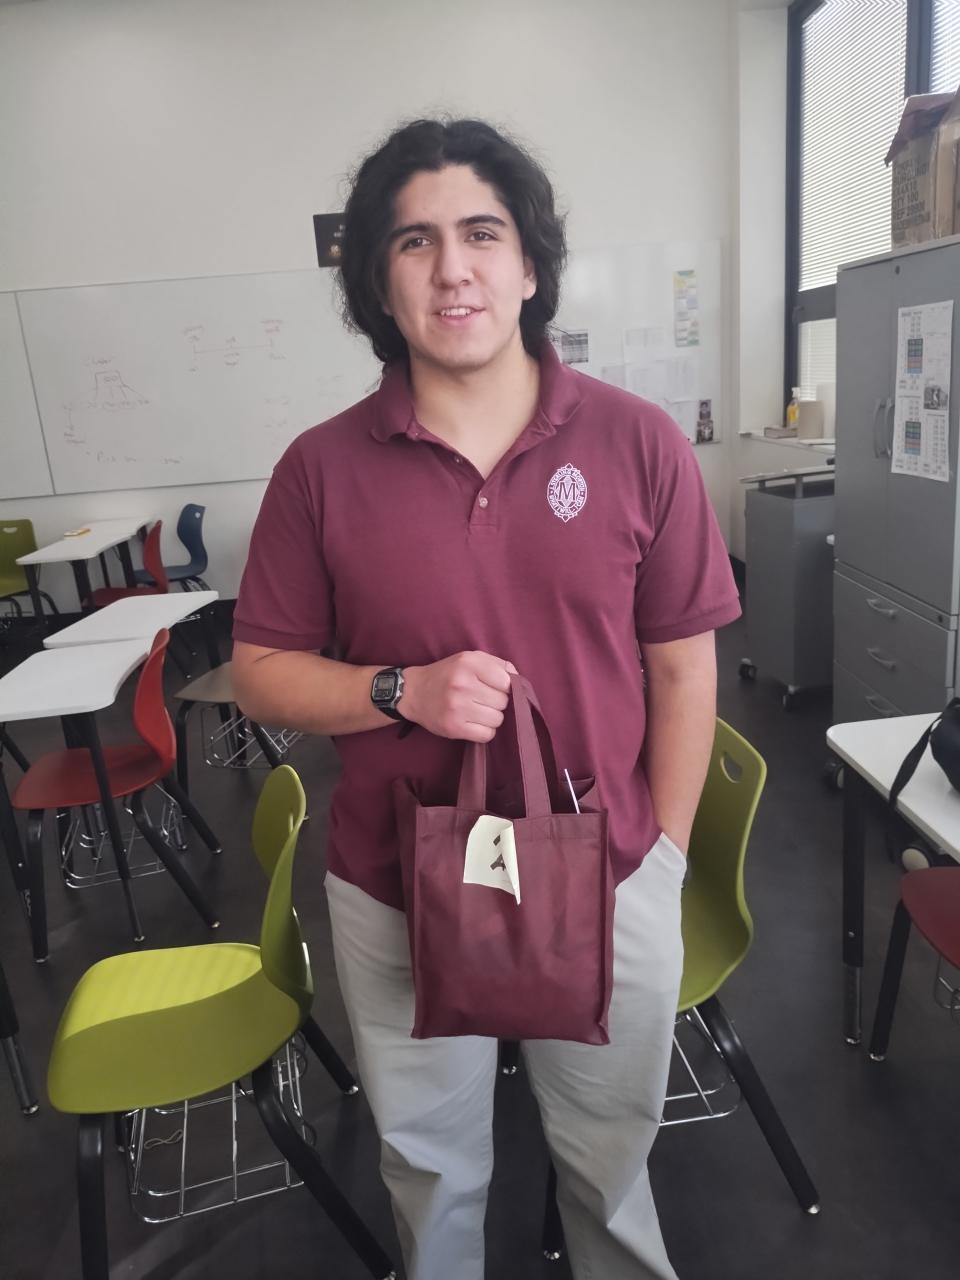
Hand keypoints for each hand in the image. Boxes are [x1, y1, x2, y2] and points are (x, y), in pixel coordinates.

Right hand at [401, 651, 517, 742]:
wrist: (413, 692)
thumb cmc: (447, 674)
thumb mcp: (470, 658)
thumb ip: (497, 664)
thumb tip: (519, 680)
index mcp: (469, 663)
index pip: (507, 681)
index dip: (506, 687)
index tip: (495, 688)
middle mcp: (462, 684)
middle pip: (503, 702)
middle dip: (497, 702)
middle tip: (483, 699)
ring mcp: (457, 707)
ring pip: (497, 720)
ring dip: (492, 717)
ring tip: (478, 711)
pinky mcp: (453, 727)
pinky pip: (487, 735)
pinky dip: (485, 731)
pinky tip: (474, 723)